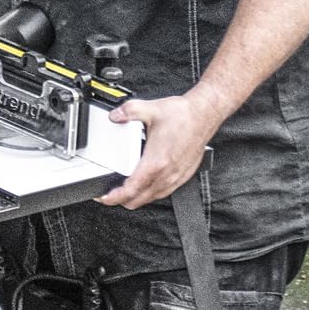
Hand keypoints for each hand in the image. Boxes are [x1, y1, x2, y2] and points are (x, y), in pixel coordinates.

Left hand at [98, 92, 219, 207]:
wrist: (205, 115)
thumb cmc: (184, 115)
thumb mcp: (151, 109)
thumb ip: (128, 111)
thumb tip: (114, 116)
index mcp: (156, 162)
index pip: (131, 190)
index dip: (114, 197)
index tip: (104, 197)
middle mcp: (166, 174)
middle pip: (139, 200)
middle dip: (121, 200)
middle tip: (110, 194)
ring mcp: (176, 177)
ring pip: (151, 198)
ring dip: (137, 197)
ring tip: (125, 190)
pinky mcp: (183, 176)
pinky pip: (163, 192)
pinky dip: (150, 192)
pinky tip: (146, 184)